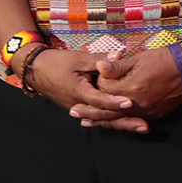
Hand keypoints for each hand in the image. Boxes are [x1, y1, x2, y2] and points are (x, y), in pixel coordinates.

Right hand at [24, 45, 141, 129]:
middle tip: (144, 127)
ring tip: (141, 128)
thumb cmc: (57, 62)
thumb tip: (120, 54)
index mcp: (79, 93)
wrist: (36, 70)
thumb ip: (100, 59)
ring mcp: (80, 109)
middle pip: (105, 116)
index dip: (114, 101)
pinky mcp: (82, 108)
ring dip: (122, 124)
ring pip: (103, 120)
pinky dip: (112, 120)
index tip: (130, 103)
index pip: (99, 100)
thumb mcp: (79, 58)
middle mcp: (80, 105)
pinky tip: (127, 124)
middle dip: (124, 122)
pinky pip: (99, 116)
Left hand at [92, 46, 181, 123]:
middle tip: (73, 113)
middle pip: (106, 110)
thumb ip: (117, 66)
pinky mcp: (154, 114)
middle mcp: (135, 104)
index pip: (105, 90)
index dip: (98, 82)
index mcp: (130, 88)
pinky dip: (119, 121)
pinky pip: (132, 120)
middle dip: (89, 111)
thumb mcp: (139, 58)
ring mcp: (145, 111)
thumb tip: (98, 66)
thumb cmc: (165, 59)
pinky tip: (112, 121)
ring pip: (118, 119)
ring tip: (86, 123)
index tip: (94, 77)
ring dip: (101, 121)